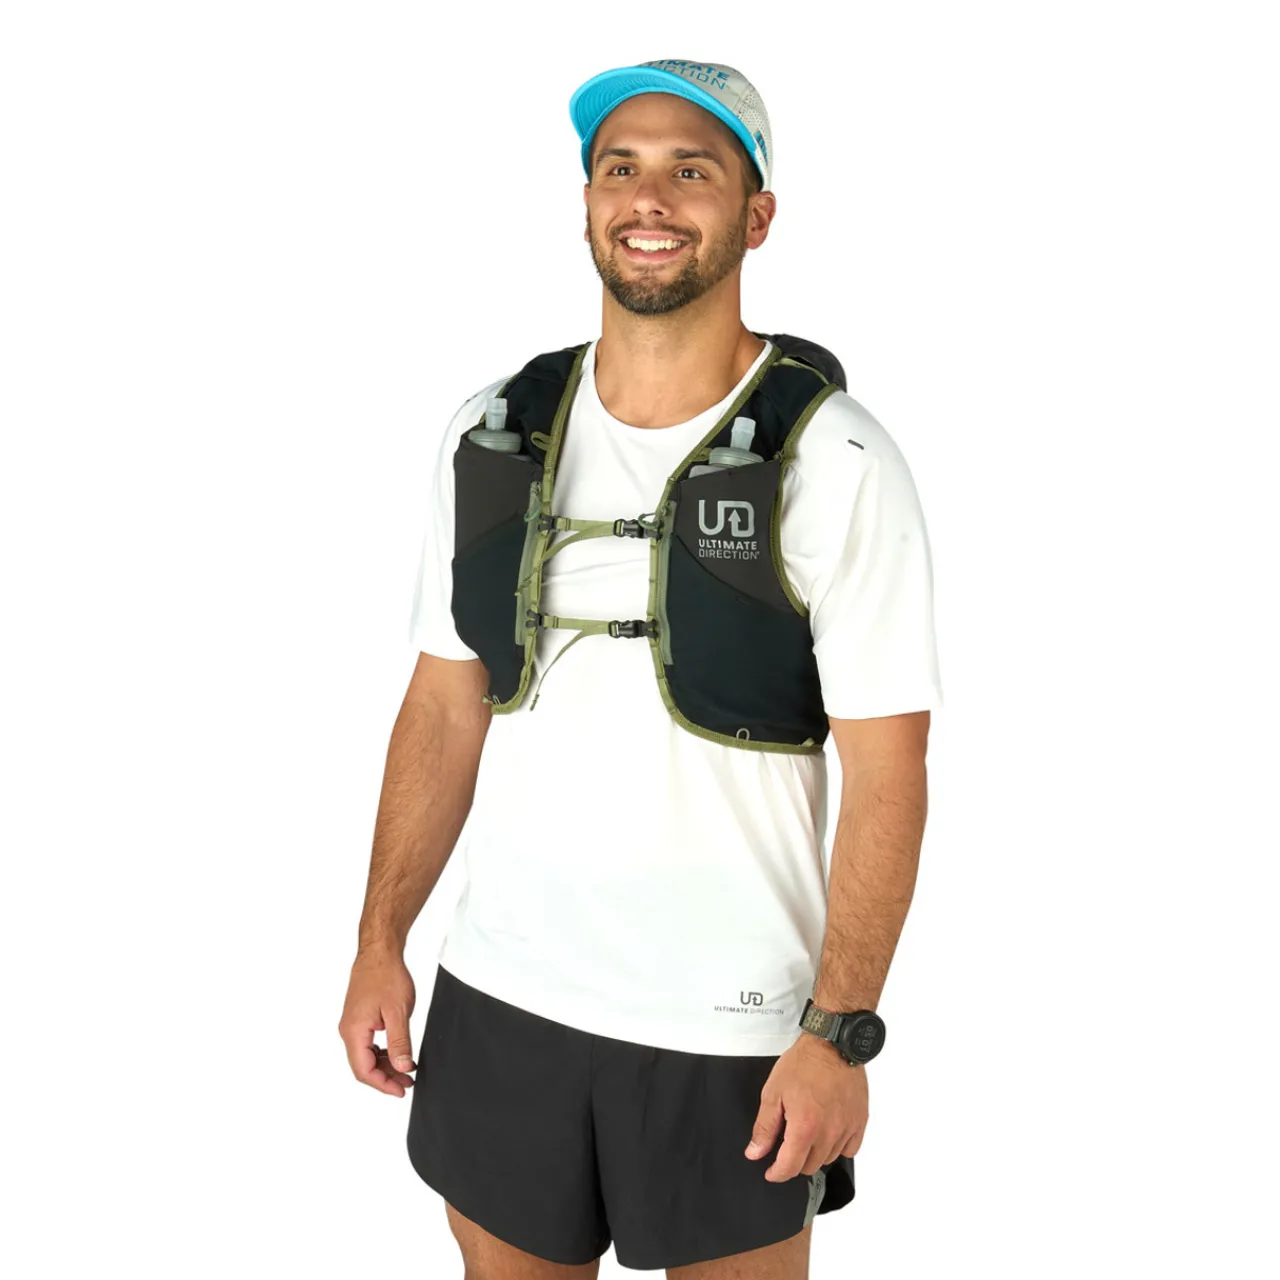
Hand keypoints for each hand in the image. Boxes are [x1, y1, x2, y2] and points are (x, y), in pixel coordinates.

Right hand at [338, 948, 417, 1096]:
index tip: (401, 1090)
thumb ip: (399, 1042)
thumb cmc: (386, 975)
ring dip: (385, 1065)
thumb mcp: (398, 1012)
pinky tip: (396, 1053)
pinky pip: (367, 1043)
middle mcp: (348, 1030)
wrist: (379, 952)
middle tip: (407, 1082)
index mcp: (354, 1031)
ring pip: (365, 1055)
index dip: (383, 1084)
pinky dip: (382, 1052)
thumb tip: (401, 1067)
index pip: (364, 1071)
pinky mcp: (359, 1018)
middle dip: (385, 1077)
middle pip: (363, 1066)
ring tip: (405, 1069)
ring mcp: (352, 1024)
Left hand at [744, 1033, 867, 1180]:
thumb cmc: (804, 1063)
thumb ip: (764, 1127)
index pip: (790, 1167)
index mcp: (805, 1127)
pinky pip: (850, 1149)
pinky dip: (838, 1146)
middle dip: (794, 1161)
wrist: (833, 1044)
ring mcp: (847, 1128)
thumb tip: (755, 1152)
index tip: (771, 1172)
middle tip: (787, 1145)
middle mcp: (828, 1132)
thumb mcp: (773, 1092)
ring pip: (829, 1159)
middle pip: (809, 1166)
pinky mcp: (860, 1121)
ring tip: (808, 1132)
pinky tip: (828, 1132)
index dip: (777, 1174)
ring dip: (815, 1153)